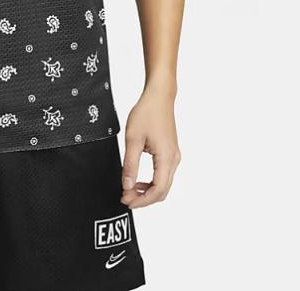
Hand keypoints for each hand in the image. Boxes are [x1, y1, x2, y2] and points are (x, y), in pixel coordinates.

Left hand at [120, 85, 180, 208]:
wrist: (159, 96)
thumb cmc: (147, 113)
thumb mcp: (133, 139)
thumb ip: (130, 165)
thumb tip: (127, 186)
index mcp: (166, 158)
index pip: (158, 190)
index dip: (142, 201)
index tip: (127, 201)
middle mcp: (174, 160)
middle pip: (162, 191)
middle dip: (144, 199)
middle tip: (126, 199)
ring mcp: (174, 156)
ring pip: (163, 184)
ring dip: (147, 191)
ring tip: (129, 191)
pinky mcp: (170, 153)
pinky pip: (163, 175)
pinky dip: (151, 182)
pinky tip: (138, 180)